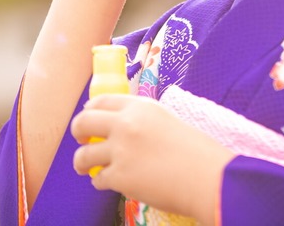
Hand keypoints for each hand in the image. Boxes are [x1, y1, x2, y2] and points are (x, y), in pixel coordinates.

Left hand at [70, 94, 233, 222]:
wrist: (206, 177)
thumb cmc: (194, 151)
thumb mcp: (166, 120)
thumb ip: (141, 120)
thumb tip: (119, 126)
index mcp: (140, 107)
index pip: (101, 100)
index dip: (89, 110)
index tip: (88, 119)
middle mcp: (126, 124)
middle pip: (83, 122)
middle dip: (77, 132)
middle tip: (82, 141)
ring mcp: (120, 151)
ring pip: (83, 155)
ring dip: (82, 163)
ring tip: (87, 168)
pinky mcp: (119, 177)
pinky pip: (97, 179)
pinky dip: (100, 182)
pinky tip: (109, 182)